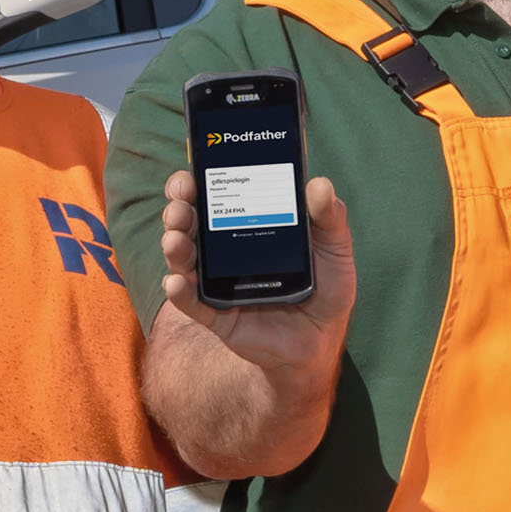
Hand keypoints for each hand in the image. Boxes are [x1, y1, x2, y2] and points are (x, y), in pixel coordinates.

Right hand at [144, 168, 358, 480]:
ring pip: (184, 258)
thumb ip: (330, 219)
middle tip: (182, 202)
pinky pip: (192, 304)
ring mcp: (216, 282)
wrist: (321, 341)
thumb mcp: (335, 250)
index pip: (215, 195)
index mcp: (247, 224)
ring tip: (176, 238)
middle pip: (190, 222)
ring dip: (174, 245)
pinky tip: (176, 282)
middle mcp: (224, 250)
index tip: (193, 170)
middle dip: (179, 208)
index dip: (197, 180)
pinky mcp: (217, 316)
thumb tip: (319, 185)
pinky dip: (180, 293)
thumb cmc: (326, 289)